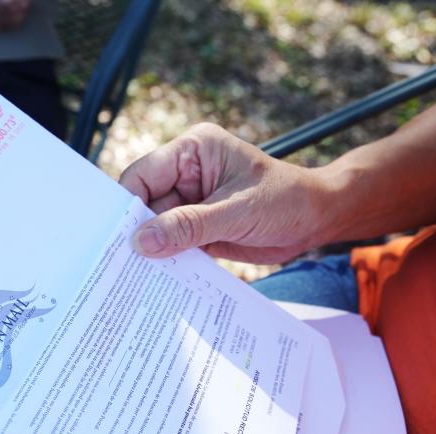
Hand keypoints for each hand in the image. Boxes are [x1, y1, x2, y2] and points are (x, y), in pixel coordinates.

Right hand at [119, 123, 338, 263]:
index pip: (143, 175)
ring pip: (156, 228)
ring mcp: (190, 202)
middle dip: (139, 233)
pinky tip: (161, 279)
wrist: (317, 221)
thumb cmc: (287, 201)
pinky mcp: (197, 227)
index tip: (118, 238)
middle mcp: (185, 173)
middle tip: (122, 266)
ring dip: (153, 251)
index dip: (128, 205)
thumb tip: (142, 241)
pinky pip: (172, 244)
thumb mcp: (237, 212)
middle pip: (144, 204)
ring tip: (139, 277)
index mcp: (192, 151)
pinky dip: (168, 261)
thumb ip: (189, 226)